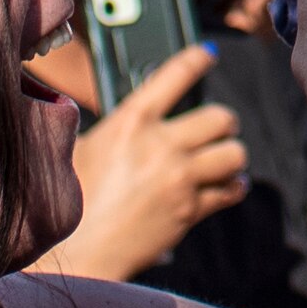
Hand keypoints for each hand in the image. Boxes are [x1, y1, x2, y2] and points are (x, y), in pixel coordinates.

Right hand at [37, 40, 247, 278]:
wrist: (81, 253)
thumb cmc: (72, 202)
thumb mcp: (78, 149)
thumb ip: (103, 126)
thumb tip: (106, 110)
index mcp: (131, 121)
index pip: (176, 75)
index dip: (198, 59)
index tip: (209, 54)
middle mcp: (161, 145)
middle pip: (220, 116)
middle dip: (224, 121)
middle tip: (219, 127)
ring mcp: (179, 178)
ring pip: (234, 153)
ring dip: (232, 155)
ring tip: (223, 158)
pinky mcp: (191, 210)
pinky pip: (230, 190)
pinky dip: (233, 186)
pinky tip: (227, 186)